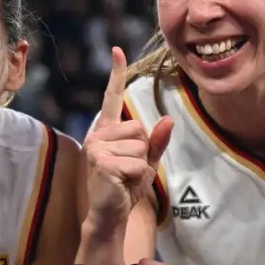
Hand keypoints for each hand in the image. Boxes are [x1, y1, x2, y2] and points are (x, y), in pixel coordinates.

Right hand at [84, 47, 172, 230]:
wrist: (110, 214)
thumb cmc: (126, 187)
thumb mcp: (146, 162)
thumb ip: (157, 142)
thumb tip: (169, 120)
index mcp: (108, 130)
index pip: (113, 97)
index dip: (116, 73)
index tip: (118, 50)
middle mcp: (99, 134)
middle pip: (140, 128)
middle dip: (143, 152)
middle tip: (128, 170)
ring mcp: (96, 147)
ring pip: (140, 146)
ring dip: (141, 166)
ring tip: (125, 178)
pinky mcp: (101, 162)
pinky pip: (137, 163)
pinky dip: (138, 177)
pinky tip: (123, 184)